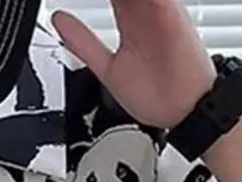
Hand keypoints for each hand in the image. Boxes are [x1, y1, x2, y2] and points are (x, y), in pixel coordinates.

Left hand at [52, 0, 216, 129]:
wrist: (182, 111)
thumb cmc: (153, 94)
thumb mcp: (106, 67)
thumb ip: (82, 42)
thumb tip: (58, 20)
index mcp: (130, 19)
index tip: (65, 0)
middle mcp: (145, 9)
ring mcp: (159, 7)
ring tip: (112, 1)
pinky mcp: (171, 10)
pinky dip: (144, 0)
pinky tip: (125, 3)